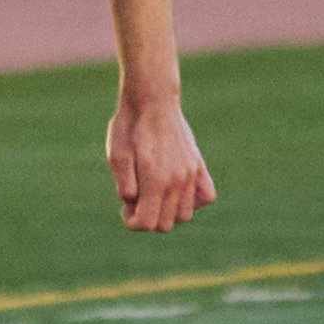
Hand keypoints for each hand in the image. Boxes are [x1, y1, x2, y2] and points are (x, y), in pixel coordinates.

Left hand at [105, 95, 216, 230]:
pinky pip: (207, 196)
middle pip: (166, 224)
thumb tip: (134, 204)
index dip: (132, 223)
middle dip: (147, 218)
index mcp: (155, 180)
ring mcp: (191, 174)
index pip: (148, 224)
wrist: (152, 99)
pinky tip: (175, 190)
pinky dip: (193, 201)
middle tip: (135, 200)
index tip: (124, 210)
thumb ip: (124, 186)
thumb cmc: (129, 126)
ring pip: (184, 215)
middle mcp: (178, 181)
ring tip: (152, 194)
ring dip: (167, 212)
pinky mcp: (199, 165)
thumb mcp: (116, 156)